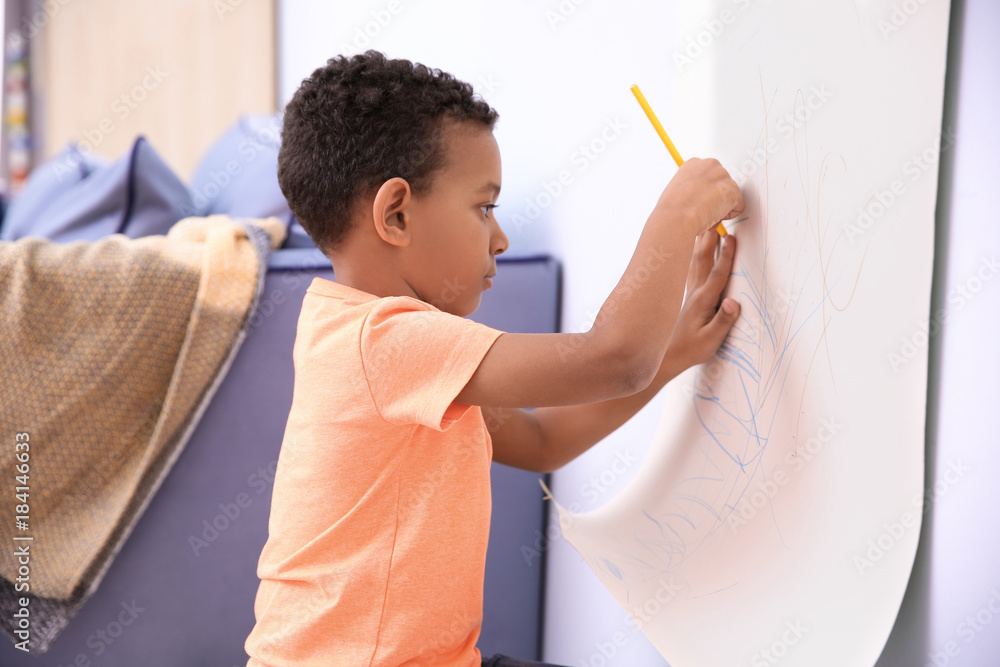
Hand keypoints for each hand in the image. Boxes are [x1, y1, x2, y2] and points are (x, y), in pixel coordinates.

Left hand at [655, 229, 739, 382]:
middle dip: (711, 238)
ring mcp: (688, 291)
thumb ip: (723, 322)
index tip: (731, 237)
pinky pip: (688, 265)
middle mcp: (694, 292)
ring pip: (694, 259)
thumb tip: (734, 303)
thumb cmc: (689, 350)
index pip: (717, 275)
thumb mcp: (710, 341)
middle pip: (703, 259)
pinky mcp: (685, 293)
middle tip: (717, 216)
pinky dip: (692, 250)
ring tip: (705, 221)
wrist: (664, 356)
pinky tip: (692, 242)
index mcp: (703, 301)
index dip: (726, 256)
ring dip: (700, 240)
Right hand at [656, 157, 743, 235]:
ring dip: (720, 208)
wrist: (676, 217)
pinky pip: (738, 207)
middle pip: (722, 184)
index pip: (709, 176)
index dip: (705, 192)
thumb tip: (699, 197)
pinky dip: (727, 216)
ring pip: (730, 196)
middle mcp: (710, 165)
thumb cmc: (672, 209)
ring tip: (704, 213)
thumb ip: (692, 188)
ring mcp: (723, 176)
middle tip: (701, 210)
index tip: (698, 201)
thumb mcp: (678, 190)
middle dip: (715, 199)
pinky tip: (712, 215)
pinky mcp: (733, 191)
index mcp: (694, 163)